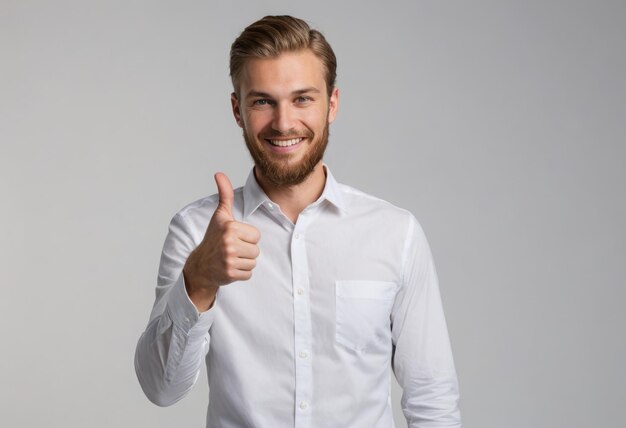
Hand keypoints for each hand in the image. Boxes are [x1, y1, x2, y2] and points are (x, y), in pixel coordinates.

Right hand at [183, 172, 260, 310]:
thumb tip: (219, 174)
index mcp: (230, 227)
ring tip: (231, 258)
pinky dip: (242, 273)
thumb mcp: (220, 216)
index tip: (233, 237)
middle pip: (256, 249)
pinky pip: (249, 273)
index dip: (247, 237)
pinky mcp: (230, 273)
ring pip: (253, 262)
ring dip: (244, 262)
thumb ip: (225, 195)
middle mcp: (229, 243)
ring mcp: (229, 259)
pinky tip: (230, 267)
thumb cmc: (213, 238)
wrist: (200, 265)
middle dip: (246, 250)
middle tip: (231, 249)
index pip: (256, 235)